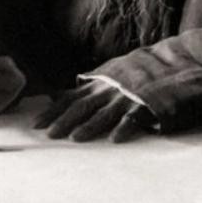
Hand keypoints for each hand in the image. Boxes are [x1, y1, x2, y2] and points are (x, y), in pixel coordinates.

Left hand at [32, 81, 153, 142]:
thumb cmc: (131, 73)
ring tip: (75, 138)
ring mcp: (124, 97)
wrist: (164, 63)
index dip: (53, 110)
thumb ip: (86, 85)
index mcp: (96, 83)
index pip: (70, 97)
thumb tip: (59, 94)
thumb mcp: (106, 73)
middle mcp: (107, 90)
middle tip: (50, 134)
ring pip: (104, 113)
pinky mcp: (143, 104)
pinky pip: (132, 118)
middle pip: (82, 106)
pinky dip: (124, 128)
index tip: (37, 124)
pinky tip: (115, 140)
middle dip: (65, 120)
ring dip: (90, 126)